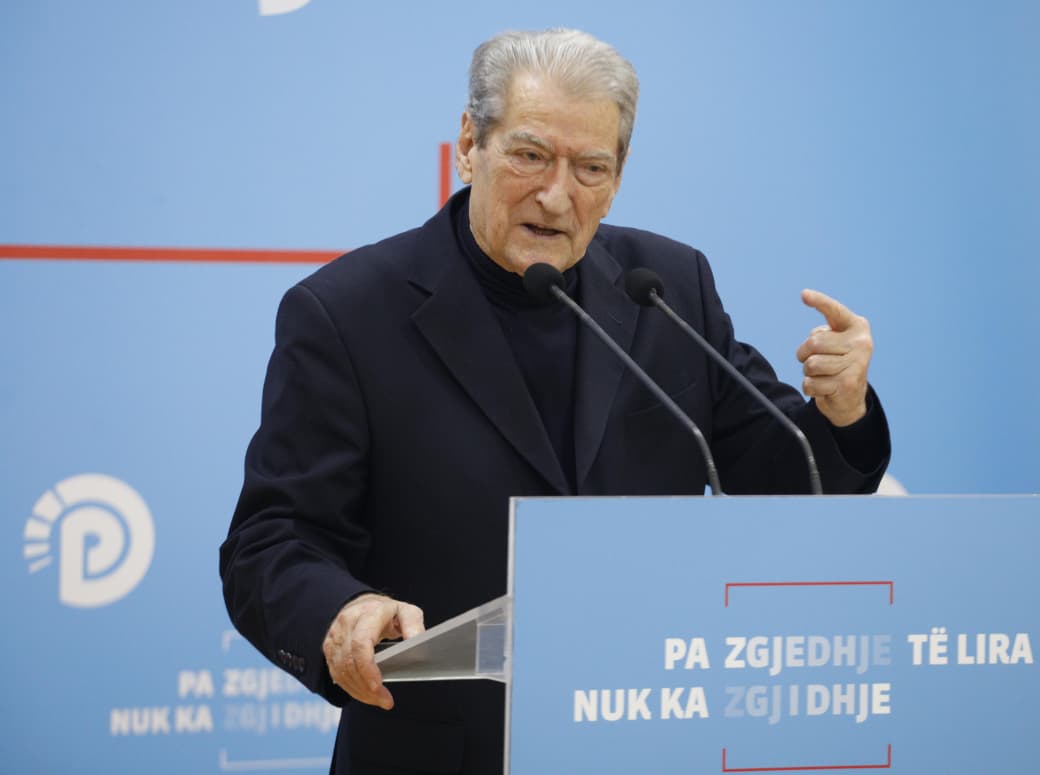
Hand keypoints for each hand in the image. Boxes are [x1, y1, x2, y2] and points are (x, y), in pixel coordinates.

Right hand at [322, 593, 424, 709]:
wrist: (364, 605)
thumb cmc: (388, 612)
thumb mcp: (407, 612)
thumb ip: (413, 624)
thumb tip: (416, 641)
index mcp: (368, 613)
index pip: (361, 643)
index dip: (367, 668)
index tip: (379, 686)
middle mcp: (347, 623)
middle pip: (350, 662)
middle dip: (366, 687)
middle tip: (386, 701)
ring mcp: (335, 636)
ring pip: (341, 671)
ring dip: (360, 691)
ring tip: (379, 700)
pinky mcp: (329, 648)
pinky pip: (336, 674)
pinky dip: (352, 688)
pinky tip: (366, 694)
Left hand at [796, 289, 872, 426]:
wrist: (850, 398)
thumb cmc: (837, 363)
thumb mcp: (834, 343)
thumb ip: (823, 334)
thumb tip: (815, 339)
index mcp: (857, 327)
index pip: (834, 311)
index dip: (819, 301)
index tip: (804, 294)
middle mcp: (861, 343)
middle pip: (814, 343)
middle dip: (805, 354)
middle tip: (814, 360)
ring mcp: (856, 364)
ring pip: (811, 364)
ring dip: (808, 372)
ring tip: (822, 375)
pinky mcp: (847, 384)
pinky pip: (810, 383)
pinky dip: (810, 387)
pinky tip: (824, 388)